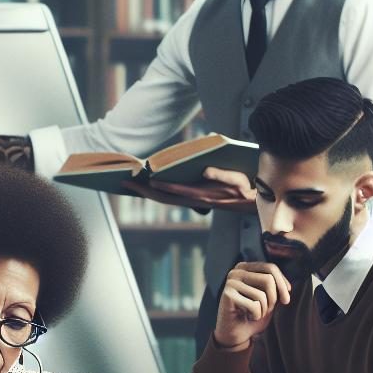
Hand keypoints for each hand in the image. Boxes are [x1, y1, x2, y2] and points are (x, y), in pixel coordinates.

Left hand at [137, 166, 256, 213]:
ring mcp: (190, 201)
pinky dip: (156, 192)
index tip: (145, 179)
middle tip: (125, 183)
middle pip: (163, 197)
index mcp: (202, 194)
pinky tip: (147, 186)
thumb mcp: (236, 179)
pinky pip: (168, 197)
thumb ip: (222, 175)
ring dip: (146, 193)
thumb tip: (205, 170)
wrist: (247, 203)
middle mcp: (193, 200)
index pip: (176, 190)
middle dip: (143, 191)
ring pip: (163, 199)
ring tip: (130, 185)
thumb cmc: (242, 188)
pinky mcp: (191, 199)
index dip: (160, 185)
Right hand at [214, 262, 291, 348]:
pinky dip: (256, 316)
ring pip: (261, 294)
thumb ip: (276, 288)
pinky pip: (254, 305)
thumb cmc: (253, 314)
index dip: (282, 283)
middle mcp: (236, 271)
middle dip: (273, 299)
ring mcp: (230, 282)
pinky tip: (248, 317)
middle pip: (268, 279)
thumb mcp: (269, 299)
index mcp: (246, 268)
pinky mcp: (227, 295)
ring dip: (264, 310)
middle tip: (268, 310)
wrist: (236, 333)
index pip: (270, 268)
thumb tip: (287, 287)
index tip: (286, 300)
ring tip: (255, 314)